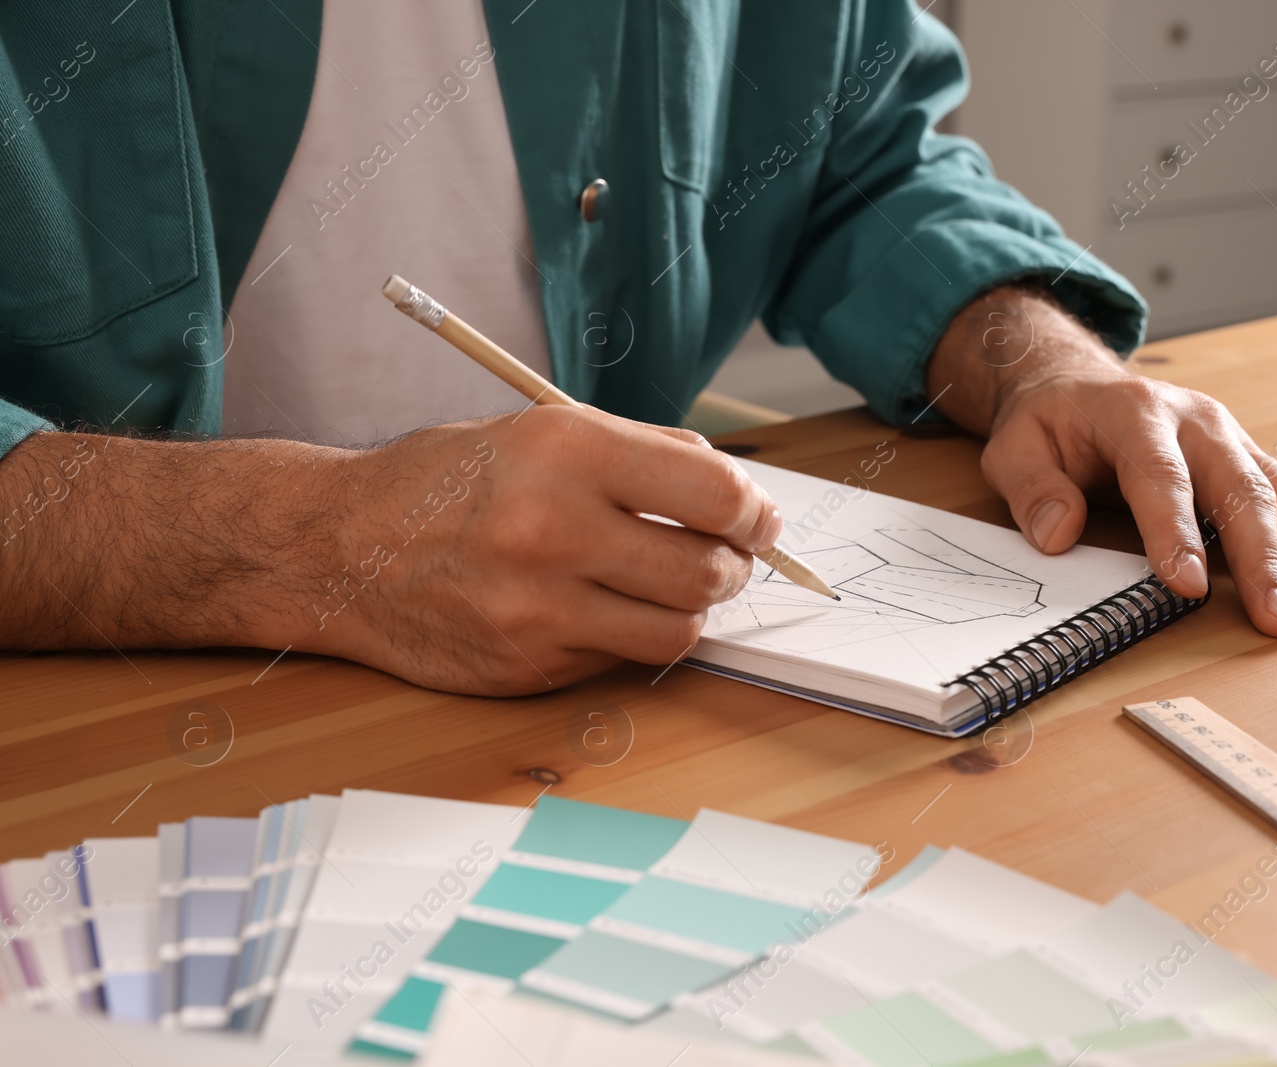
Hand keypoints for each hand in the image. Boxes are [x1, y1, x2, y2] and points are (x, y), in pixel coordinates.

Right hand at [317, 407, 780, 693]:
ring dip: (693, 609)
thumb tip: (734, 489)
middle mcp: (554, 527)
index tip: (759, 519)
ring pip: (679, 628)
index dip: (755, 513)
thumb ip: (642, 454)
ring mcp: (539, 605)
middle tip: (728, 557)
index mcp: (567, 451)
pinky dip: (633, 635)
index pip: (713, 494)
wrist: (338, 548)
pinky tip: (605, 607)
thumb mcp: (540, 430)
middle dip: (735, 566)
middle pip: (707, 570)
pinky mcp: (529, 663)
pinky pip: (623, 658)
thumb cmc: (445, 483)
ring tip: (673, 585)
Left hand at [926, 285, 1276, 637]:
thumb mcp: (1015, 448)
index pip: (1161, 475)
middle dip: (1264, 559)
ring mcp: (1231, 440)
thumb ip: (1033, 489)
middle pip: (1239, 489)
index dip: (1175, 531)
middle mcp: (1198, 422)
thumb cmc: (1050, 424)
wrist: (1078, 385)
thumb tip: (1060, 534)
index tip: (1187, 587)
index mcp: (1137, 413)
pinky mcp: (1249, 460)